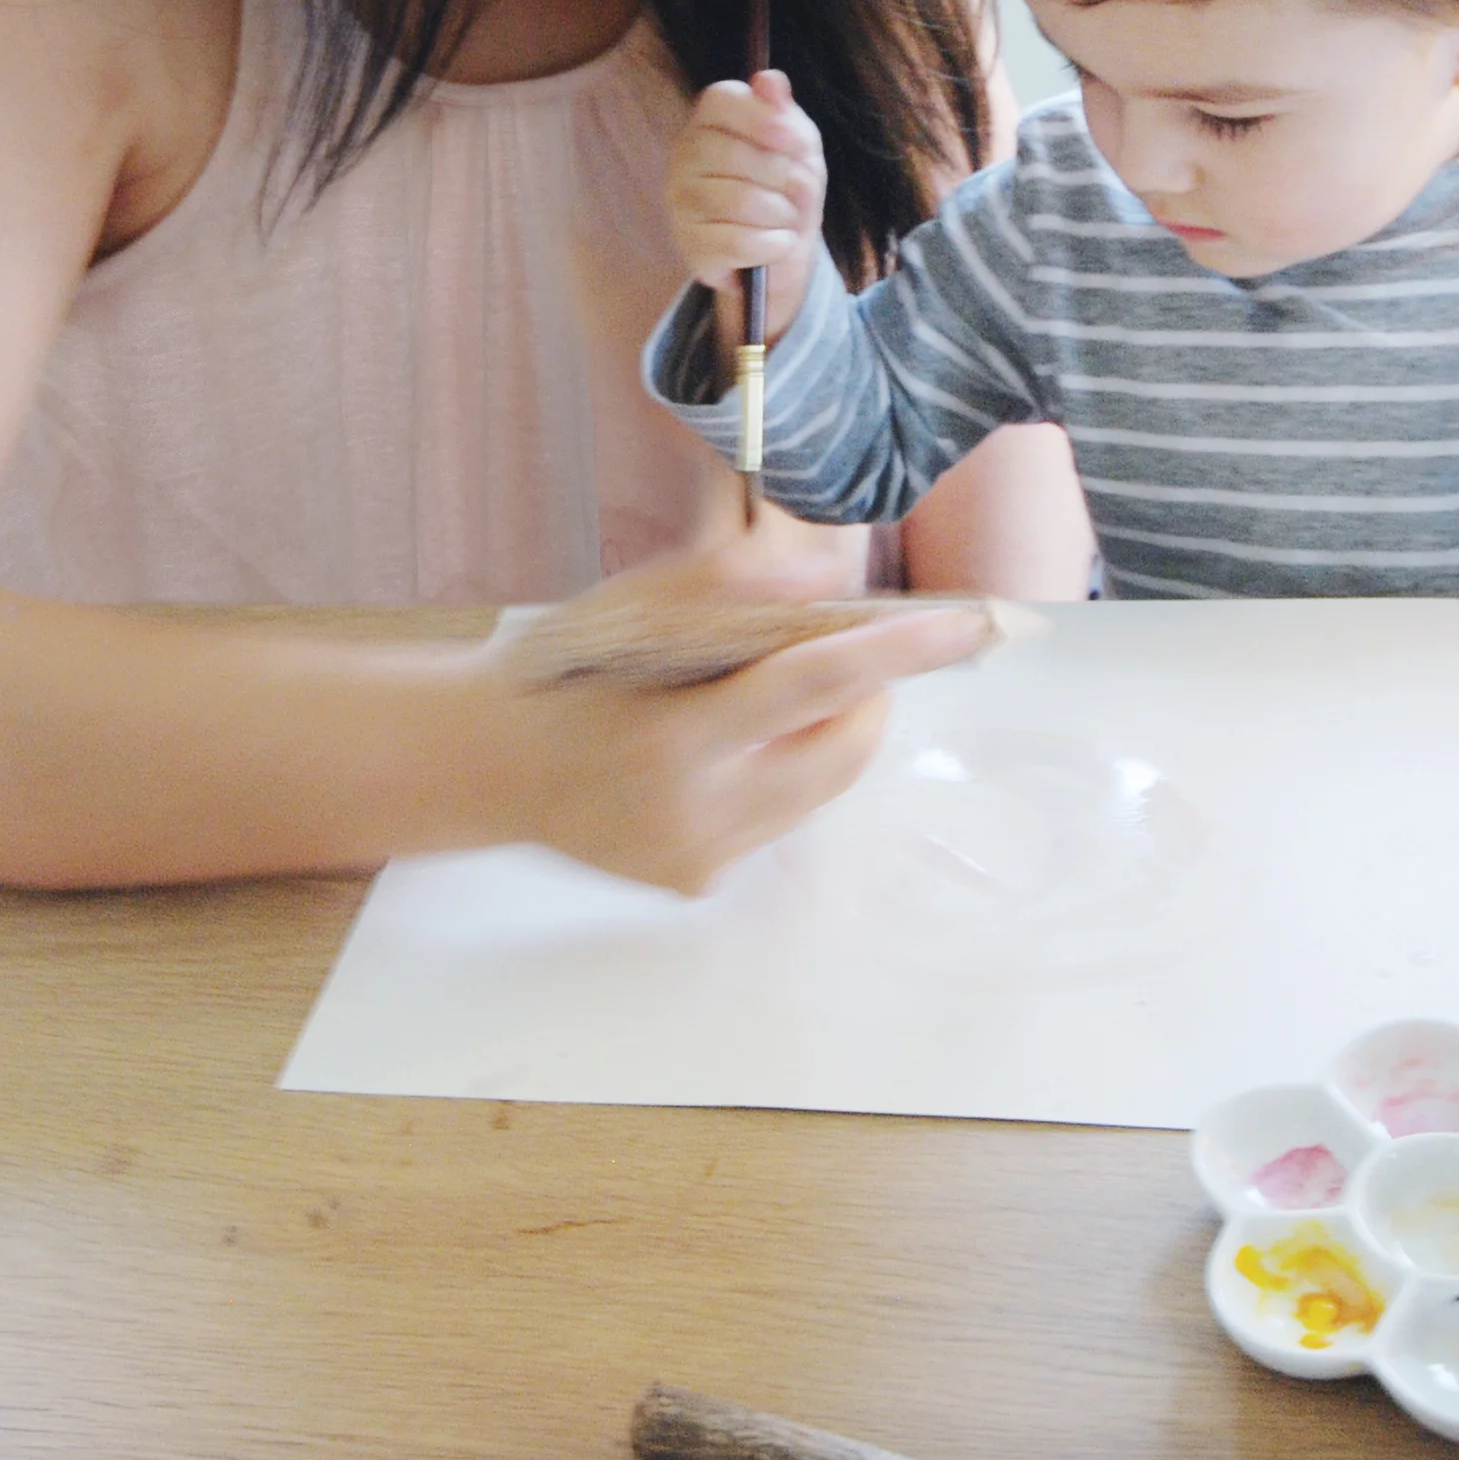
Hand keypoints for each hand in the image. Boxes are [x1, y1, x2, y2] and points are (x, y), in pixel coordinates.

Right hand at [473, 544, 990, 893]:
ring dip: (826, 732)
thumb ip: (732, 581)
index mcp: (670, 739)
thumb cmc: (567, 669)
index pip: (810, 686)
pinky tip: (719, 748)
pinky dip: (780, 769)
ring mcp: (700, 861)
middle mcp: (692, 816)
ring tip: (769, 693)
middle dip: (867, 693)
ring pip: (821, 787)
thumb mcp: (633, 603)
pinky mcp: (700, 883)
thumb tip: (833, 576)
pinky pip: (781, 816)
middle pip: (840, 752)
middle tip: (840, 649)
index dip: (896, 653)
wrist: (491, 765)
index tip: (968, 624)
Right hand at [665, 70, 824, 343]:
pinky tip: (778, 242)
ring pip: (738, 200)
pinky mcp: (689, 245)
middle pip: (734, 154)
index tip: (796, 142)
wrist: (781, 247)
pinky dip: (773, 244)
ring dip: (782, 213)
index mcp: (709, 121)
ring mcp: (680, 201)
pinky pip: (738, 242)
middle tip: (799, 190)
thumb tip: (770, 80)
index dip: (762, 118)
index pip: (721, 99)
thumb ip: (784, 113)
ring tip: (788, 219)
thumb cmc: (785, 186)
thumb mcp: (798, 146)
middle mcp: (683, 155)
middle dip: (783, 176)